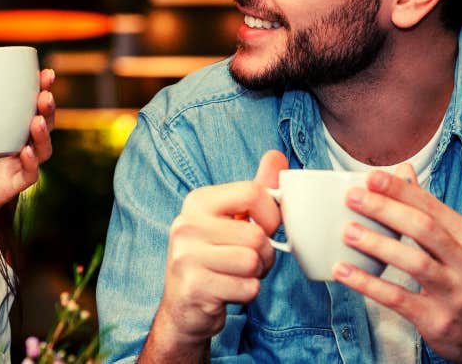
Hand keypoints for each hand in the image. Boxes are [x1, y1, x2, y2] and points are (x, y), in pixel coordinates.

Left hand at [0, 68, 56, 234]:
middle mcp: (19, 143)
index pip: (29, 103)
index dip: (39, 88)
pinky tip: (26, 151)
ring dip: (44, 132)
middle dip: (48, 105)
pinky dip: (31, 162)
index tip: (42, 71)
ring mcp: (19, 164)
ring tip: (38, 119)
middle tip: (45, 91)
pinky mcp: (14, 184)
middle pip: (43, 121)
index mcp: (8, 127)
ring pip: (42, 147)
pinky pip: (29, 173)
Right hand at [150, 151, 287, 349]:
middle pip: (256, 235)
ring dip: (256, 275)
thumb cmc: (214, 258)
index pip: (252, 193)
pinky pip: (247, 288)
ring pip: (252, 261)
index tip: (263, 229)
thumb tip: (276, 155)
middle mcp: (186, 225)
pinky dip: (246, 293)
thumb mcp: (231, 220)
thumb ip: (255, 190)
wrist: (184, 307)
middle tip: (247, 261)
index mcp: (197, 202)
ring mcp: (186, 257)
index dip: (270, 215)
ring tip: (236, 275)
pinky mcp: (194, 287)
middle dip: (264, 254)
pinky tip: (228, 291)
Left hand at [334, 162, 461, 362]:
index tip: (372, 177)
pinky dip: (368, 283)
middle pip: (424, 229)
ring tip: (348, 231)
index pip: (434, 208)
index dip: (401, 191)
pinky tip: (345, 271)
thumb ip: (432, 211)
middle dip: (386, 209)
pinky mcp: (437, 320)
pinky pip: (398, 298)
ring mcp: (455, 294)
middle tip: (353, 198)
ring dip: (376, 244)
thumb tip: (404, 172)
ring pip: (413, 262)